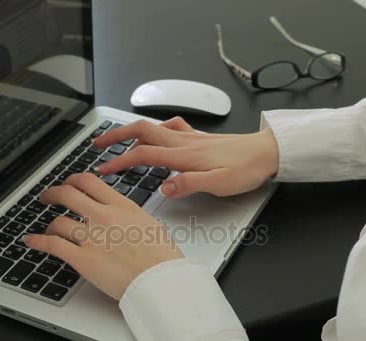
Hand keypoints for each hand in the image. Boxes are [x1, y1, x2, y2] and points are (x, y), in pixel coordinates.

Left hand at [24, 173, 183, 300]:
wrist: (161, 280)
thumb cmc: (162, 258)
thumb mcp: (149, 224)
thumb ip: (129, 216)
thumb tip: (121, 217)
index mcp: (122, 206)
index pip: (89, 181)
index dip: (73, 180)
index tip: (69, 183)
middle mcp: (104, 216)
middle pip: (68, 194)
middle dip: (53, 193)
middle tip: (48, 197)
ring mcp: (91, 237)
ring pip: (58, 221)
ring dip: (48, 223)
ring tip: (46, 227)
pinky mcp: (82, 258)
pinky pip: (53, 245)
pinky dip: (38, 242)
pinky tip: (32, 241)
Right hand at [93, 117, 278, 198]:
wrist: (267, 153)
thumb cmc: (246, 169)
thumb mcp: (220, 184)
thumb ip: (190, 184)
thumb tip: (164, 188)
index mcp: (184, 155)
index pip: (143, 154)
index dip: (119, 161)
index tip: (103, 169)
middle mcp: (184, 142)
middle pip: (141, 131)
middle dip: (115, 136)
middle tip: (97, 144)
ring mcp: (191, 137)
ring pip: (153, 126)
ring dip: (131, 131)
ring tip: (117, 138)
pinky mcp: (199, 137)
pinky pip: (171, 126)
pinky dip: (156, 127)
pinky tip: (158, 133)